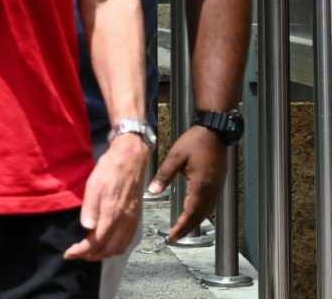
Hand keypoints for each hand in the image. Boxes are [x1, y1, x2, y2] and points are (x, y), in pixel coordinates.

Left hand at [66, 134, 150, 260]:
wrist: (130, 161)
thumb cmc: (109, 171)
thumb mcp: (93, 186)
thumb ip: (91, 208)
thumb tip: (87, 228)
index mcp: (112, 214)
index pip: (96, 242)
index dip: (81, 251)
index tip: (69, 254)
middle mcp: (124, 222)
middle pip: (108, 249)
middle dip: (91, 256)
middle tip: (76, 254)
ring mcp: (132, 221)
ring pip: (119, 248)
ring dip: (104, 254)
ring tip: (89, 252)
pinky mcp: (136, 218)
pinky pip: (127, 241)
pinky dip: (116, 248)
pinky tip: (107, 244)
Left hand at [149, 125, 226, 240]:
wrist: (215, 132)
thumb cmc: (195, 142)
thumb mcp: (175, 157)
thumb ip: (164, 176)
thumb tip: (153, 191)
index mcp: (200, 185)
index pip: (190, 213)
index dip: (181, 227)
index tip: (172, 237)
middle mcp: (211, 190)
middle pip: (199, 216)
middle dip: (187, 229)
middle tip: (175, 238)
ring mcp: (216, 188)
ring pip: (206, 212)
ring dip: (194, 222)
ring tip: (182, 229)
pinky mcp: (217, 183)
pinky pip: (209, 204)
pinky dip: (200, 213)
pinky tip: (193, 213)